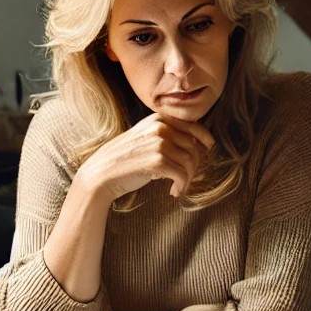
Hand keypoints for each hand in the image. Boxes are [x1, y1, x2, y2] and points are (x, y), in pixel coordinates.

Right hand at [76, 113, 214, 201]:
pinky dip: (181, 186)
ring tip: (178, 187)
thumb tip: (196, 146)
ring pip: (190, 162)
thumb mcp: (145, 138)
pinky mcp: (158, 160)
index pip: (193, 126)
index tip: (209, 148)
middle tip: (185, 179)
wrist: (101, 173)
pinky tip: (174, 192)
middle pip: (194, 147)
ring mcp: (159, 143)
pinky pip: (182, 175)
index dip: (205, 138)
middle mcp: (160, 127)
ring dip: (187, 179)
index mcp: (158, 119)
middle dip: (194, 166)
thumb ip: (167, 136)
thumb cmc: (125, 159)